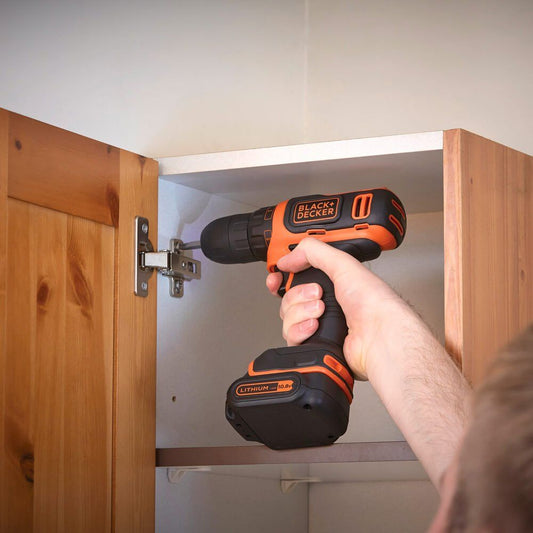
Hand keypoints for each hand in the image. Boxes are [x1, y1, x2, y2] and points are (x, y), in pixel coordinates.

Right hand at [266, 237, 406, 378]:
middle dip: (297, 295)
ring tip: (320, 311)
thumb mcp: (343, 264)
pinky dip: (300, 330)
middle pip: (286, 298)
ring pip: (286, 317)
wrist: (379, 337)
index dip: (281, 278)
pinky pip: (291, 337)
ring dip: (300, 312)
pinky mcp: (315, 344)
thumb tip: (287, 257)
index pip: (295, 278)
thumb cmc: (374, 303)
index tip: (276, 277)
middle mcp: (323, 304)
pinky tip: (314, 327)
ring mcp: (319, 325)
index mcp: (331, 284)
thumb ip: (313, 252)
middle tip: (317, 294)